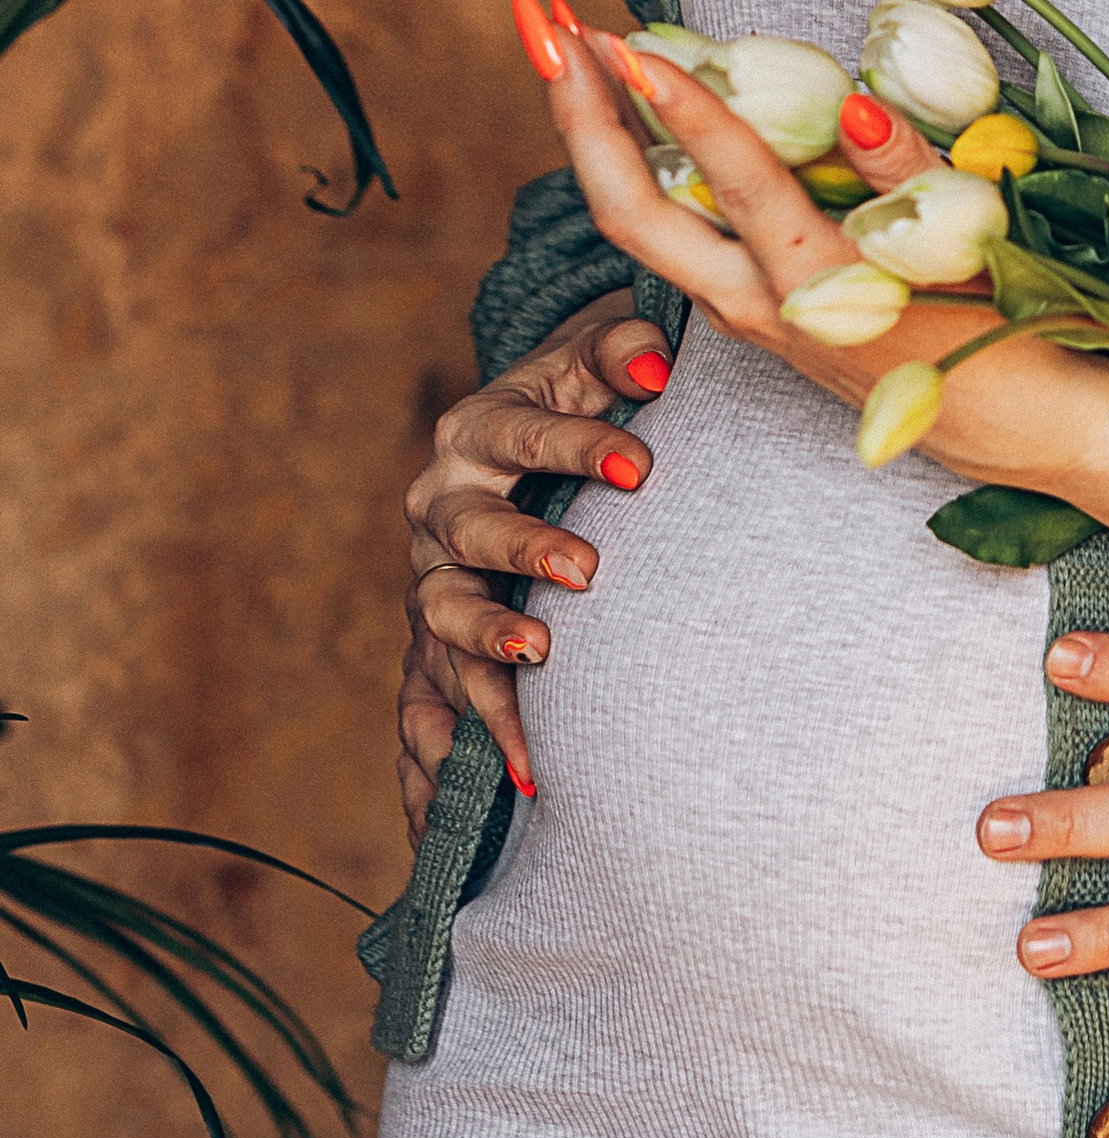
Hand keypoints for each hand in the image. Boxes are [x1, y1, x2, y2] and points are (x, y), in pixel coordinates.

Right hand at [398, 290, 668, 839]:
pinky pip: (422, 704)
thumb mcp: (596, 362)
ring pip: (441, 618)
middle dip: (524, 548)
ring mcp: (432, 581)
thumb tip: (657, 358)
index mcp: (476, 429)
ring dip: (483, 646)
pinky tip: (480, 787)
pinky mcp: (433, 645)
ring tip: (538, 665)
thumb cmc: (580, 404)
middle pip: (470, 531)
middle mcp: (441, 507)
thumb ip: (624, 350)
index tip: (640, 467)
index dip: (577, 445)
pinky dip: (441, 748)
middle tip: (587, 571)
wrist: (527, 449)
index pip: (521, 432)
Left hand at [533, 11, 1103, 483]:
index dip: (681, 107)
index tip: (628, 40)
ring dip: (596, 132)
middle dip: (579, 114)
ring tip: (572, 44)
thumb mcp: (975, 254)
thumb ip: (911, 177)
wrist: (1017, 428)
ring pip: (641, 222)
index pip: (732, 182)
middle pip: (632, 212)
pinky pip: (673, 228)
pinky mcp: (750, 307)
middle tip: (549, 25)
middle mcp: (758, 306)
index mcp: (816, 289)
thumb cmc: (1012, 334)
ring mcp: (744, 311)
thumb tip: (853, 107)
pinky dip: (639, 158)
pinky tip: (635, 104)